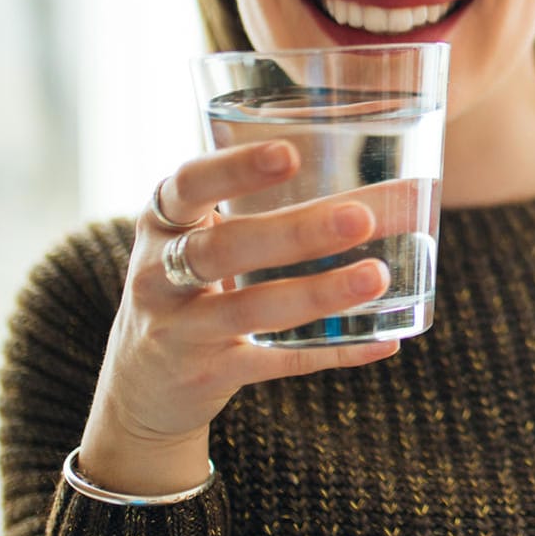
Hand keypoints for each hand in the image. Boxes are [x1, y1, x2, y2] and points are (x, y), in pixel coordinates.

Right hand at [76, 140, 400, 494]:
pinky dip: (332, 351)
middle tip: (359, 218)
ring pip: (251, 309)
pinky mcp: (207, 375)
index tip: (289, 154)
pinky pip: (276, 362)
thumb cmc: (191, 285)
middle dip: (295, 232)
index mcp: (162, 223)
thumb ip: (262, 209)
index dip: (235, 169)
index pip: (190, 185)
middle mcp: (158, 274)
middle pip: (225, 249)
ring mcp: (180, 330)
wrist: (142, 382)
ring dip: (318, 292)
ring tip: (377, 276)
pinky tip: (382, 341)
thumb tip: (392, 188)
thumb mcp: (199, 237)